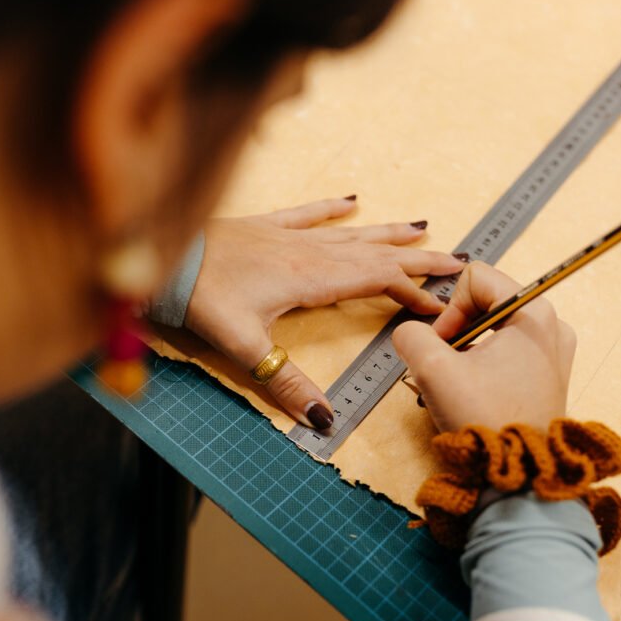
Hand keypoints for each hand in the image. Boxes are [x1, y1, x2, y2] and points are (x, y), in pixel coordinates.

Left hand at [185, 197, 464, 427]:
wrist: (163, 258)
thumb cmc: (201, 298)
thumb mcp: (245, 348)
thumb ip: (287, 385)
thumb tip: (324, 421)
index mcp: (311, 280)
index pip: (377, 282)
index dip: (412, 293)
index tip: (441, 306)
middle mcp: (308, 252)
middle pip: (375, 254)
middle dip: (417, 260)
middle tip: (456, 260)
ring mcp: (287, 235)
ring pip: (349, 233)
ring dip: (387, 234)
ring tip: (421, 228)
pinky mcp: (265, 226)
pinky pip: (307, 213)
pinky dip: (331, 208)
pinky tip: (350, 200)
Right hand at [393, 262, 576, 432]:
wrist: (515, 471)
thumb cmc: (485, 419)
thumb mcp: (434, 369)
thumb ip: (411, 336)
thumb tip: (409, 333)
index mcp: (534, 313)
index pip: (476, 278)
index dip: (449, 308)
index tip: (441, 345)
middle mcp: (551, 326)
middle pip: (485, 302)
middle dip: (455, 331)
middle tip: (444, 364)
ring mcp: (552, 351)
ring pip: (492, 328)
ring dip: (465, 350)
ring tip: (456, 381)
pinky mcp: (546, 374)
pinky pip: (505, 350)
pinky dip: (481, 364)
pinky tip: (471, 390)